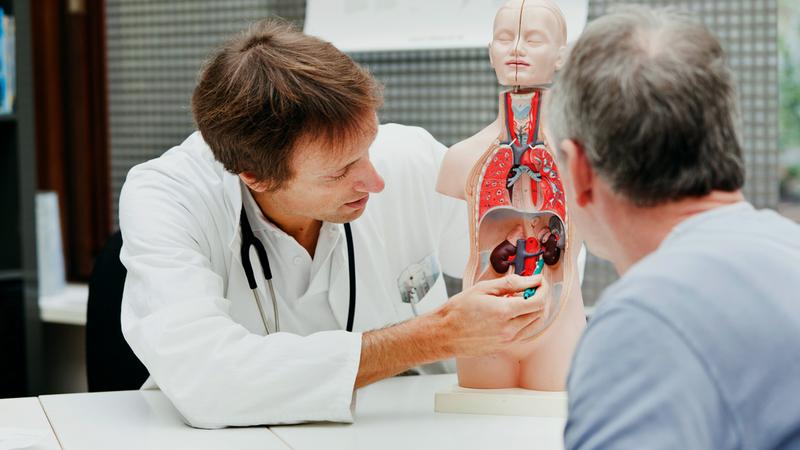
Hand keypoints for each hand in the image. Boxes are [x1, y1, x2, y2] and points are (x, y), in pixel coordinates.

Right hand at [435, 274, 549, 357]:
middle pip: (540, 313)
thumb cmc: (458, 311)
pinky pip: (524, 333)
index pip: (538, 301)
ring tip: (520, 300)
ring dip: (534, 310)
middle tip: (531, 288)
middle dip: (540, 298)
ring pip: (534, 324)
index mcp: (504, 312)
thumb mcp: (483, 289)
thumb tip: (531, 280)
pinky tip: (512, 313)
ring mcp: (508, 341)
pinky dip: (525, 321)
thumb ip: (511, 283)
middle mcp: (509, 329)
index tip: (539, 282)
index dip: (543, 289)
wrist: (444, 333)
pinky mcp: (504, 347)